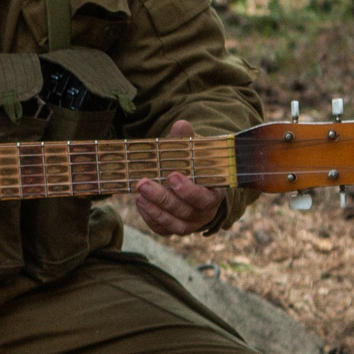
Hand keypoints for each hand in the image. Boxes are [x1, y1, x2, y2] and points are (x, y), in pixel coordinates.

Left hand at [134, 120, 221, 235]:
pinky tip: (140, 202)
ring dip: (155, 209)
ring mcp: (190, 223)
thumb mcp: (192, 151)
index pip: (205, 198)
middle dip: (162, 198)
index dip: (189, 190)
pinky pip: (163, 229)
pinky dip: (150, 218)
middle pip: (185, 211)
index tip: (172, 176)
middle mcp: (204, 212)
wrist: (191, 180)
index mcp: (214, 193)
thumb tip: (181, 124)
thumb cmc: (193, 165)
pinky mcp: (175, 228)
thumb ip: (186, 139)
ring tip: (139, 193)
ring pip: (174, 224)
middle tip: (143, 183)